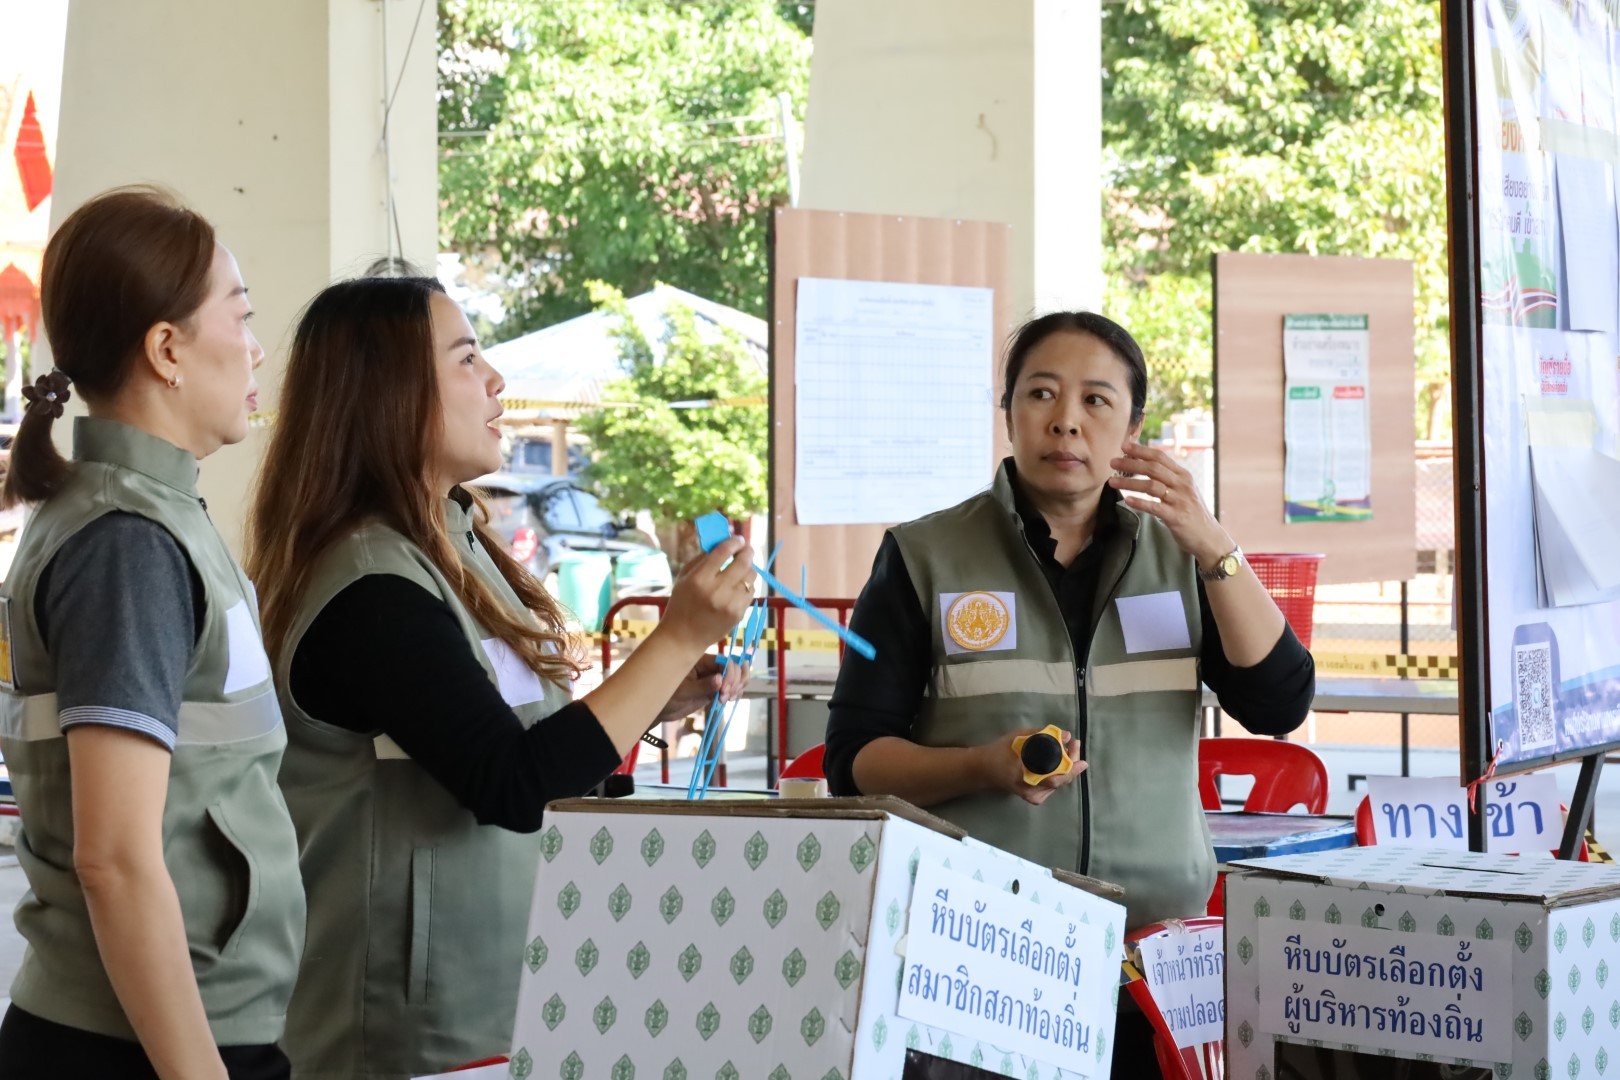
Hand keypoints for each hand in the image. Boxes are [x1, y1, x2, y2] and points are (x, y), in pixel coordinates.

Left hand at [656, 654, 750, 725]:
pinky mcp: (715, 690)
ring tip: (728, 699)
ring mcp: (713, 679)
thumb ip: (702, 686)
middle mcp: (709, 667)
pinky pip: (731, 687)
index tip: (724, 690)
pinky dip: (736, 692)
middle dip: (734, 681)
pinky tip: (730, 700)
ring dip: (738, 686)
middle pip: (733, 667)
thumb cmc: (666, 696)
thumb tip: (720, 679)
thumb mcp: (682, 692)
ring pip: (736, 676)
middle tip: (725, 697)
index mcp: (700, 661)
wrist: (661, 710)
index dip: (729, 674)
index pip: (723, 661)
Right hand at [658, 537, 755, 653]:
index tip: (738, 538)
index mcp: (699, 579)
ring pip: (751, 576)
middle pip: (743, 562)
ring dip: (749, 568)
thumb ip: (702, 559)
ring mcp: (730, 603)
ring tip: (742, 568)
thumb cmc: (681, 604)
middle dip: (747, 551)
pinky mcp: (739, 614)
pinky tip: (740, 585)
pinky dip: (748, 585)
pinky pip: (751, 592)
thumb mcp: (684, 578)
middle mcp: (717, 590)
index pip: (723, 552)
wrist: (684, 637)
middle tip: (746, 549)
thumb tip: (722, 542)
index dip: (734, 542)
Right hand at [978, 728, 1086, 805]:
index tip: (1082, 759)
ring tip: (1069, 748)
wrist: (985, 769)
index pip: (1056, 779)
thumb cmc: (1000, 751)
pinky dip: (1059, 771)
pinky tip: (1060, 759)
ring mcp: (1034, 797)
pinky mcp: (1035, 797)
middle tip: (1075, 744)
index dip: (1071, 769)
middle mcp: (1032, 792)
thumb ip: (1041, 735)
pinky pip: (1053, 784)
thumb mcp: (1018, 737)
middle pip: (1061, 780)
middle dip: (1072, 762)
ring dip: (1067, 766)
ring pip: (1059, 782)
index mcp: (1026, 779)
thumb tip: (1065, 735)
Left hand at [1108, 441, 1234, 568]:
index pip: (1160, 457)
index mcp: (1183, 476)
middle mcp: (1182, 485)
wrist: (1209, 537)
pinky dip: (1140, 503)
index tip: (1124, 445)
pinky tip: (1127, 500)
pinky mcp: (1176, 517)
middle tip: (1112, 461)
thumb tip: (1145, 465)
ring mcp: (1180, 501)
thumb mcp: (1183, 490)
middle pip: (1153, 468)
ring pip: (1151, 486)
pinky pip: (1155, 507)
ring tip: (1112, 482)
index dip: (1141, 450)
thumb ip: (1168, 478)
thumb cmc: (1191, 512)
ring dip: (1129, 482)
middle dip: (1131, 463)